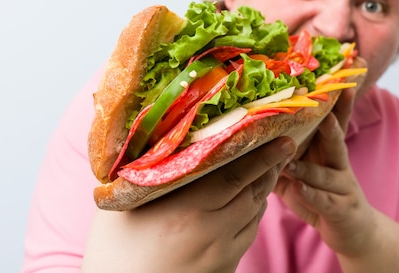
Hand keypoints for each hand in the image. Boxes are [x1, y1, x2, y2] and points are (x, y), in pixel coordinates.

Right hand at [82, 136, 296, 272]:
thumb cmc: (113, 251)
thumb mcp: (124, 206)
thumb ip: (148, 175)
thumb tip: (160, 141)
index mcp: (187, 210)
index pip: (235, 175)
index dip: (261, 155)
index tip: (282, 137)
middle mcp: (211, 231)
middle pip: (252, 192)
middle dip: (271, 167)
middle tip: (286, 145)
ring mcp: (221, 254)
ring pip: (254, 213)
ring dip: (264, 189)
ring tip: (271, 166)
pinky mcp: (224, 269)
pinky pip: (248, 234)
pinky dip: (254, 212)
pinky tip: (251, 200)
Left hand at [274, 88, 376, 256]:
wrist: (353, 229)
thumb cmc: (320, 193)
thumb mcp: (300, 170)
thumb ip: (279, 154)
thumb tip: (246, 137)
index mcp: (327, 147)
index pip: (331, 118)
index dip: (332, 98)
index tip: (332, 75)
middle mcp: (338, 161)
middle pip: (336, 136)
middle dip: (333, 119)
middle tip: (325, 104)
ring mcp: (343, 185)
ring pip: (328, 170)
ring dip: (310, 164)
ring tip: (293, 159)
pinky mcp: (342, 208)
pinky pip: (325, 200)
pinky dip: (313, 195)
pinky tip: (300, 190)